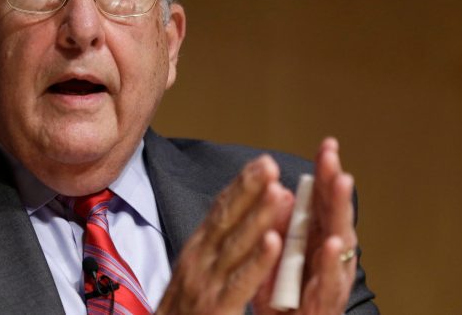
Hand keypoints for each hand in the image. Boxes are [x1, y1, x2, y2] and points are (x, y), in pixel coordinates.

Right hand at [156, 155, 293, 314]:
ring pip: (235, 245)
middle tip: (270, 164)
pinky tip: (273, 241)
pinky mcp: (216, 309)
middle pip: (225, 219)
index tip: (262, 162)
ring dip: (258, 216)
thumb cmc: (183, 313)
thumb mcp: (197, 273)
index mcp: (196, 251)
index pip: (219, 211)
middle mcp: (198, 262)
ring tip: (278, 191)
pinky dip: (257, 261)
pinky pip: (240, 283)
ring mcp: (205, 285)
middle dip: (248, 190)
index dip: (241, 185)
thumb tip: (243, 219)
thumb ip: (219, 247)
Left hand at [252, 137, 357, 314]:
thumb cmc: (284, 302)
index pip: (322, 204)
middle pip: (333, 216)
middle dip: (333, 184)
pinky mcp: (324, 307)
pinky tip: (332, 244)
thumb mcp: (277, 258)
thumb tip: (281, 191)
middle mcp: (329, 260)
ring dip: (339, 213)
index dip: (325, 175)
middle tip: (332, 156)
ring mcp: (330, 282)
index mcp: (316, 244)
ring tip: (340, 183)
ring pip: (339, 244)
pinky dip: (330, 263)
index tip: (327, 145)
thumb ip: (281, 227)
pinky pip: (328, 283)